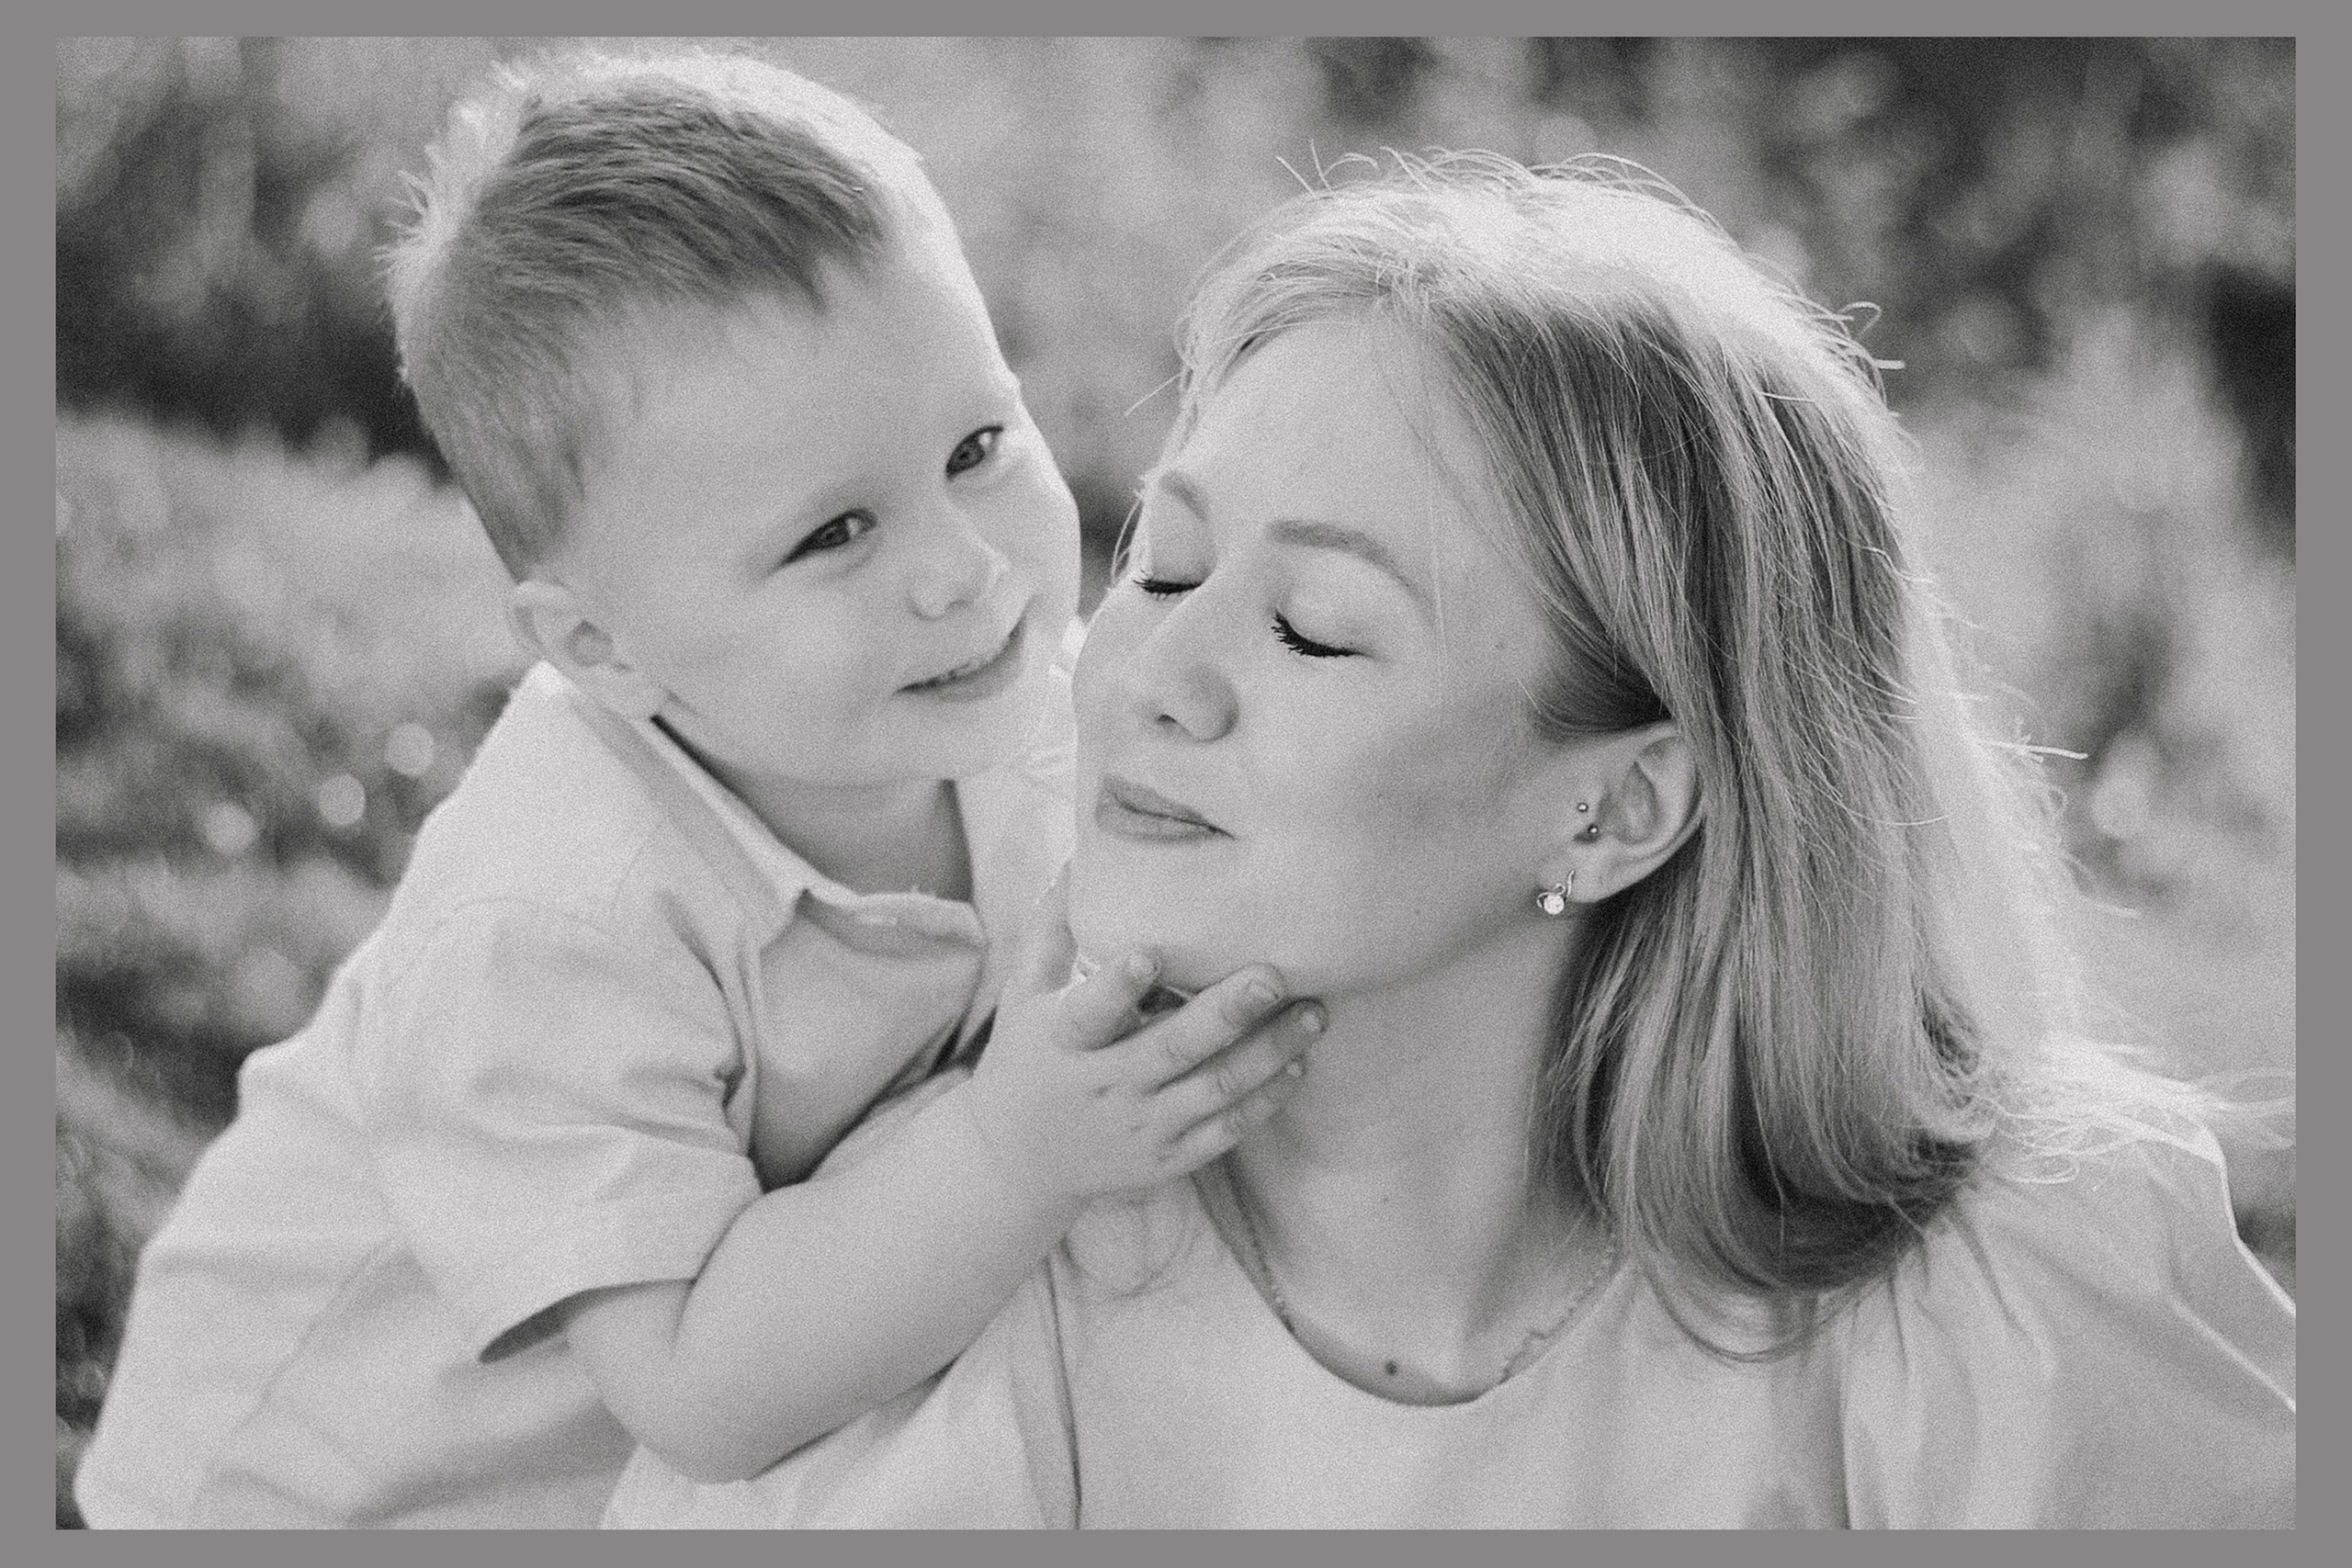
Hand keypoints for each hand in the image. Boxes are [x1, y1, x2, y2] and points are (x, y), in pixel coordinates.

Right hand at [960, 870, 1322, 1212]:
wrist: (1017, 1162)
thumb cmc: (1026, 1057)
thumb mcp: (1024, 992)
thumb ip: (1054, 926)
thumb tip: (1082, 851)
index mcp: (1062, 1041)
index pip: (1088, 1012)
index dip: (1117, 986)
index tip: (1149, 953)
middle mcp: (1103, 1086)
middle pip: (1172, 1049)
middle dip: (1227, 1013)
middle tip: (1275, 974)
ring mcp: (1139, 1127)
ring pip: (1213, 1090)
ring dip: (1268, 1052)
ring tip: (1314, 1012)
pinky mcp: (1167, 1158)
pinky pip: (1225, 1131)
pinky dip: (1264, 1099)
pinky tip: (1298, 1063)